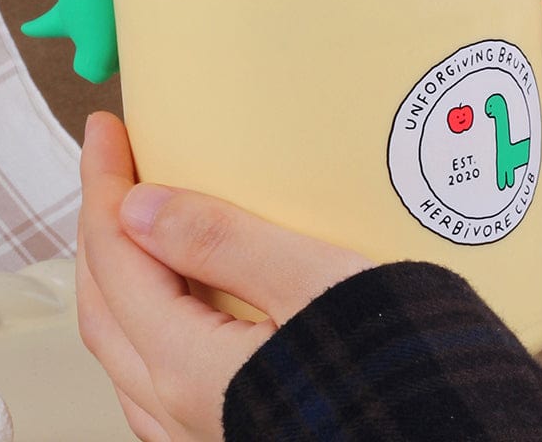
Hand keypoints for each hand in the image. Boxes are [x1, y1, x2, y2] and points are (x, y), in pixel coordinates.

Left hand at [77, 112, 368, 441]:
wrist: (442, 433)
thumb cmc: (391, 367)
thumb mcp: (315, 283)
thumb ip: (223, 243)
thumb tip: (142, 207)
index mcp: (190, 365)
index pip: (117, 255)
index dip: (105, 184)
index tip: (106, 130)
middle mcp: (177, 409)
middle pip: (103, 300)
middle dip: (99, 221)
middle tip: (110, 162)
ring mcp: (195, 431)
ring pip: (120, 343)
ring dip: (112, 273)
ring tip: (127, 220)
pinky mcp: (222, 434)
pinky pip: (147, 376)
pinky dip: (138, 319)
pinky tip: (164, 300)